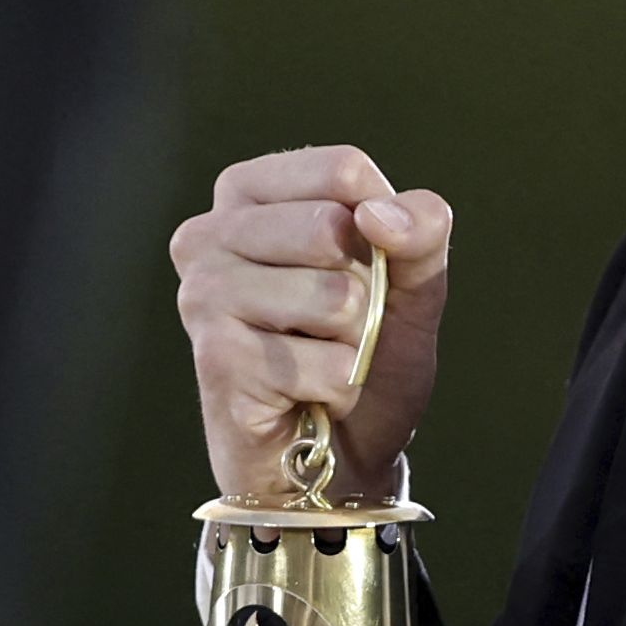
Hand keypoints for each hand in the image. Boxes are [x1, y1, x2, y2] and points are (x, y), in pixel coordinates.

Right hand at [172, 147, 454, 503]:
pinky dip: (338, 386)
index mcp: (246, 193)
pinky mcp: (216, 357)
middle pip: (333, 226)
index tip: (365, 265)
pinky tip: (304, 394)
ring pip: (334, 296)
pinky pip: (327, 363)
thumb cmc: (362, 353)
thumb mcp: (414, 283)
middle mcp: (207, 234)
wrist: (337, 456)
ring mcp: (203, 295)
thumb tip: (378, 216)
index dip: (383, 223)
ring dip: (353, 343)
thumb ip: (422, 231)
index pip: (343, 169)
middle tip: (336, 324)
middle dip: (365, 289)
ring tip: (319, 357)